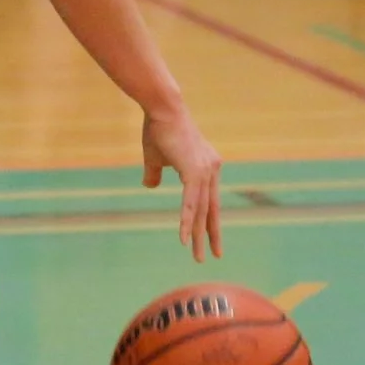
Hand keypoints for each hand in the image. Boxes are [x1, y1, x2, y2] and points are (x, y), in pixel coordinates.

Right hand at [142, 107, 222, 261]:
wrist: (162, 107)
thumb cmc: (158, 127)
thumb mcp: (156, 156)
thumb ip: (155, 173)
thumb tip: (150, 186)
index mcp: (208, 165)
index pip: (211, 199)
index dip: (210, 220)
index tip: (212, 238)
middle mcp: (212, 169)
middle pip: (212, 209)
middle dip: (211, 234)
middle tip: (214, 256)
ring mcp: (205, 170)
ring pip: (202, 210)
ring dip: (198, 235)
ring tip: (199, 257)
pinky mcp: (195, 171)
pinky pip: (191, 203)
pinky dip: (187, 221)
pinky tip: (184, 238)